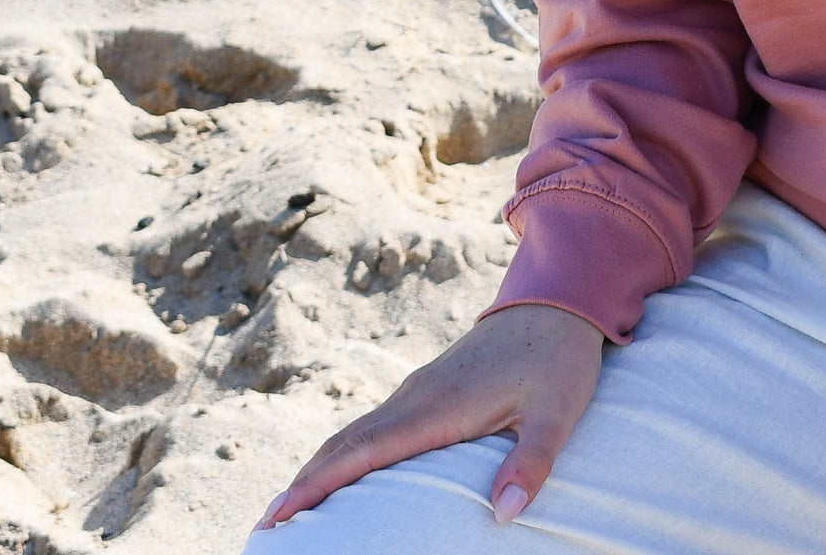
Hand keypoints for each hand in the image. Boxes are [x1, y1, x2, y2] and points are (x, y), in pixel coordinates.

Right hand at [253, 303, 604, 531]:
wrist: (561, 296)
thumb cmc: (560, 357)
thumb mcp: (558, 411)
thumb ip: (532, 461)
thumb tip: (505, 516)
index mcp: (438, 405)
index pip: (363, 452)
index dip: (317, 487)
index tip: (277, 518)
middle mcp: (417, 395)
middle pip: (345, 444)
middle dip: (303, 486)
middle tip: (264, 531)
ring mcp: (420, 388)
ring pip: (355, 433)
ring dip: (319, 469)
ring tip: (287, 512)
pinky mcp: (429, 386)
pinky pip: (374, 425)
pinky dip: (344, 452)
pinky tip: (341, 474)